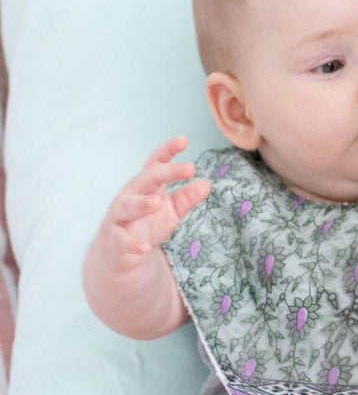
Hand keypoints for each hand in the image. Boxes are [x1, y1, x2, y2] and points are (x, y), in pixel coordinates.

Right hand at [99, 136, 210, 272]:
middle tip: (189, 168)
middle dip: (166, 172)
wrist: (119, 254)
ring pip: (127, 207)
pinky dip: (132, 244)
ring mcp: (119, 218)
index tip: (184, 140)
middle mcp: (130, 196)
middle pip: (146, 179)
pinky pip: (122, 241)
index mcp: (146, 186)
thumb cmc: (146, 224)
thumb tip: (206, 184)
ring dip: (141, 204)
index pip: (156, 164)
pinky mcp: (114, 240)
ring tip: (156, 203)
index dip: (168, 151)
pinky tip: (144, 247)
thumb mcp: (171, 210)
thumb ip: (187, 198)